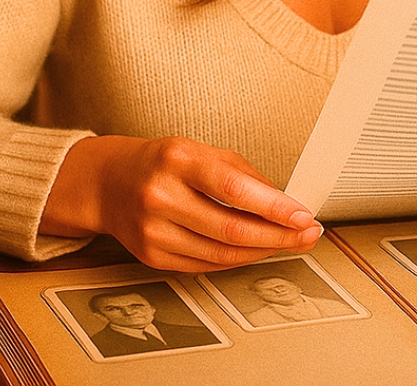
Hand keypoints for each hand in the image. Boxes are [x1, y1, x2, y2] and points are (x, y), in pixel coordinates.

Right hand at [41, 135, 321, 270]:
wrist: (108, 182)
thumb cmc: (162, 162)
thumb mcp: (201, 151)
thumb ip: (242, 173)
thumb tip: (284, 201)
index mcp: (178, 159)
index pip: (233, 188)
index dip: (273, 206)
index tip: (303, 215)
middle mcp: (161, 196)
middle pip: (231, 229)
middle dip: (278, 236)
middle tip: (307, 234)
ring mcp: (153, 230)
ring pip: (221, 254)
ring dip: (263, 252)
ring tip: (290, 243)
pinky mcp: (151, 256)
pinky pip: (205, 265)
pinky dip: (237, 260)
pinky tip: (256, 251)